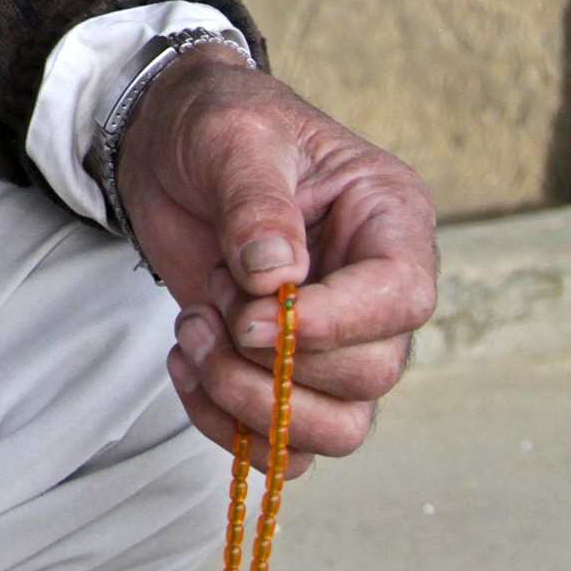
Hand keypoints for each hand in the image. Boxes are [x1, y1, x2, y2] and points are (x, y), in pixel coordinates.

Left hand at [113, 44, 437, 472]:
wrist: (168, 147)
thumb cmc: (215, 126)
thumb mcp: (231, 137)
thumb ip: (255, 203)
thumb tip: (277, 278)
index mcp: (388, 220)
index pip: (403, 297)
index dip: (334, 322)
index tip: (251, 312)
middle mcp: (375, 290)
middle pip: (370, 374)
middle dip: (273, 358)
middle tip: (211, 299)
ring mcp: (334, 339)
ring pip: (335, 427)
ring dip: (248, 400)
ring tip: (193, 331)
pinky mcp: (284, 371)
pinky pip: (283, 444)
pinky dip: (226, 425)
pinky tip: (184, 362)